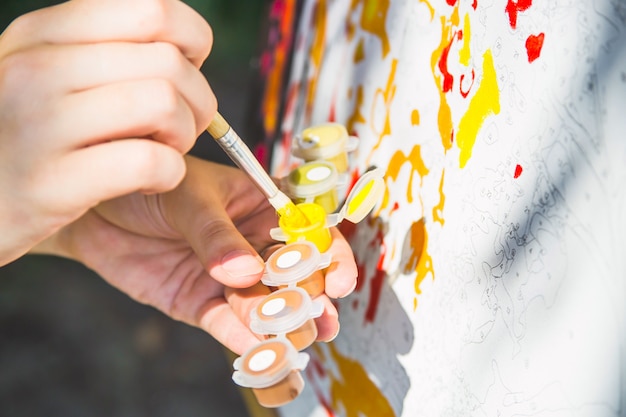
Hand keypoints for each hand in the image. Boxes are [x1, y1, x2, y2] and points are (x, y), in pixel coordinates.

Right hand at [0, 0, 214, 264]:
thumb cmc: (32, 139)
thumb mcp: (51, 77)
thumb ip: (107, 52)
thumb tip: (190, 51)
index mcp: (42, 33)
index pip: (153, 9)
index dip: (192, 43)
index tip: (182, 74)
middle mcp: (36, 68)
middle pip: (168, 62)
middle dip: (198, 101)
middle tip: (178, 127)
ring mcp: (40, 124)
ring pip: (164, 103)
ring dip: (183, 135)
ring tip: (163, 151)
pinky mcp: (52, 183)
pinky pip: (149, 161)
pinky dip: (170, 174)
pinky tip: (151, 180)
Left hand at [33, 156, 357, 353]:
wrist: (96, 208)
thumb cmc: (149, 184)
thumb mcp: (188, 197)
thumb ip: (217, 235)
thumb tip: (248, 274)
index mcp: (262, 209)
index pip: (309, 233)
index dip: (330, 257)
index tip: (338, 282)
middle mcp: (253, 246)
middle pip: (295, 278)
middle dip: (309, 300)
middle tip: (317, 320)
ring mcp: (230, 279)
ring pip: (267, 309)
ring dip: (284, 328)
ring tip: (295, 344)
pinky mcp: (202, 305)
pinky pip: (230, 328)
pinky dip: (247, 344)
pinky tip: (264, 359)